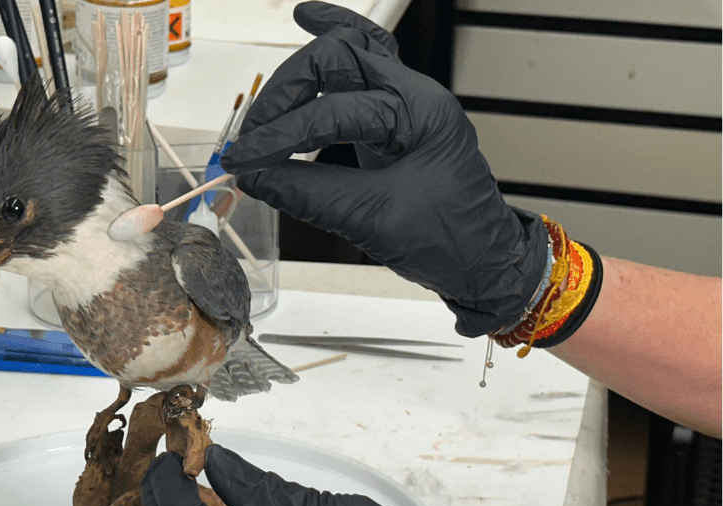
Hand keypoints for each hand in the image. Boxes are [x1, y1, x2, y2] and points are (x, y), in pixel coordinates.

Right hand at [220, 1, 548, 336]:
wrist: (482, 259)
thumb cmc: (450, 240)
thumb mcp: (373, 220)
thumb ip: (309, 195)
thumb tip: (256, 178)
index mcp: (421, 114)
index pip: (335, 110)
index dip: (283, 136)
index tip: (246, 162)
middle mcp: (414, 95)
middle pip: (338, 59)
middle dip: (286, 93)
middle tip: (253, 138)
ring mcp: (404, 99)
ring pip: (347, 52)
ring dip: (299, 75)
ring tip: (263, 108)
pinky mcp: (391, 113)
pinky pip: (363, 62)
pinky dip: (334, 38)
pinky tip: (308, 19)